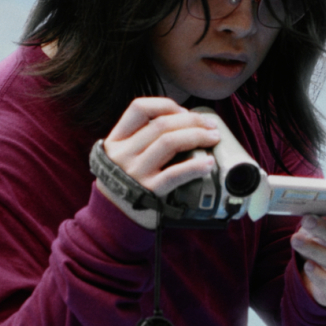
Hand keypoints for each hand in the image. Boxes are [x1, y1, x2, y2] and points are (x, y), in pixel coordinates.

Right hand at [98, 97, 220, 228]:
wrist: (113, 220)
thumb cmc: (126, 184)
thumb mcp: (122, 156)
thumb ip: (141, 139)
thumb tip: (184, 121)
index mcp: (116, 140)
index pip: (139, 108)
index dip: (166, 106)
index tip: (184, 112)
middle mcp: (123, 153)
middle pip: (161, 124)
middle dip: (192, 120)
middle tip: (211, 126)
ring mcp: (135, 172)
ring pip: (169, 142)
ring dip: (197, 137)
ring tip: (213, 139)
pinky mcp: (148, 192)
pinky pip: (175, 174)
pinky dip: (194, 166)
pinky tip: (208, 164)